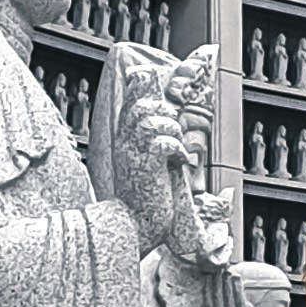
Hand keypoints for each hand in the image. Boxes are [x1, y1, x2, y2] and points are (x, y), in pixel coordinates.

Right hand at [107, 82, 195, 251]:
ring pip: (152, 121)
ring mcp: (132, 155)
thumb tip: (168, 116)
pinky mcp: (145, 168)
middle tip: (174, 135)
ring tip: (177, 151)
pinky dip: (177, 148)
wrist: (136, 227)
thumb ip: (155, 139)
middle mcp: (125, 144)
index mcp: (125, 140)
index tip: (148, 79)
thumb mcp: (150, 162)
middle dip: (165, 113)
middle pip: (142, 106)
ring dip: (172, 131)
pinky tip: (181, 162)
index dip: (140, 85)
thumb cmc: (147, 198)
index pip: (130, 101)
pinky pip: (162, 142)